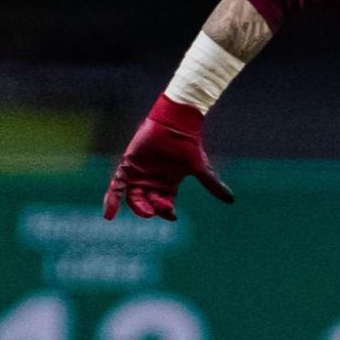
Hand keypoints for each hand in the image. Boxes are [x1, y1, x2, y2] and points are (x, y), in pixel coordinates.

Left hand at [103, 95, 233, 219]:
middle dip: (151, 210)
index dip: (166, 212)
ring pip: (133, 198)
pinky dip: (112, 200)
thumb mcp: (200, 168)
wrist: (176, 124)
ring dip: (136, 207)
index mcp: (167, 184)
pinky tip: (108, 214)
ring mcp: (139, 174)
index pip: (164, 205)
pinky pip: (116, 186)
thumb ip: (212, 185)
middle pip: (148, 204)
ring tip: (144, 210)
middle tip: (156, 210)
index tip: (172, 214)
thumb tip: (231, 200)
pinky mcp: (128, 166)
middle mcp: (152, 181)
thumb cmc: (188, 144)